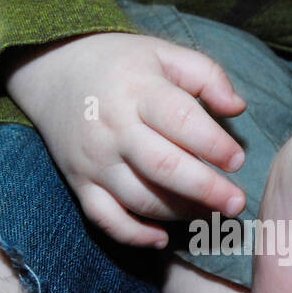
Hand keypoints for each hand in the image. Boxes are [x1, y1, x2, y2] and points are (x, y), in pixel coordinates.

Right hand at [5, 32, 247, 247]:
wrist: (53, 71)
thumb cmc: (121, 64)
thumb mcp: (164, 53)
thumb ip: (207, 75)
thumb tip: (238, 108)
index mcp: (138, 90)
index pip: (180, 120)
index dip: (213, 144)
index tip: (238, 160)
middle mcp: (114, 128)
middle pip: (163, 167)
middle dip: (205, 190)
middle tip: (236, 204)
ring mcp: (94, 160)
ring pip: (140, 199)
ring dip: (179, 213)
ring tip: (208, 213)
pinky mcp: (79, 183)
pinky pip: (105, 219)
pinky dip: (133, 236)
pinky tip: (161, 238)